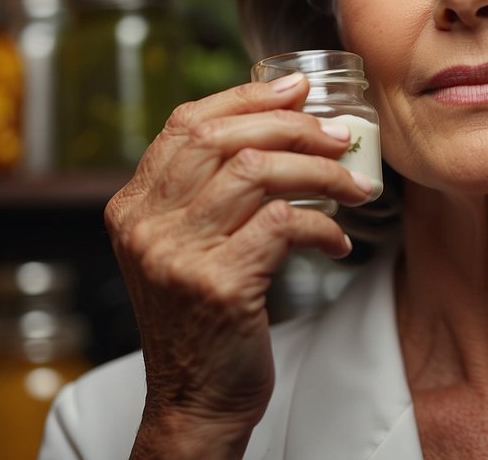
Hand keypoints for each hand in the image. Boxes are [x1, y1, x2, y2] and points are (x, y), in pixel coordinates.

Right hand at [103, 73, 377, 457]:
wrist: (195, 400)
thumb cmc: (206, 318)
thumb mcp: (188, 246)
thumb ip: (209, 192)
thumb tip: (279, 122)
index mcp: (133, 206)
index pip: (186, 124)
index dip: (246, 98)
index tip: (297, 88)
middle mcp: (145, 224)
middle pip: (223, 139)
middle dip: (292, 127)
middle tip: (340, 135)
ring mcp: (176, 254)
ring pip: (257, 173)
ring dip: (320, 172)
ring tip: (354, 186)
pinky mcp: (218, 284)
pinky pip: (284, 224)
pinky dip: (323, 225)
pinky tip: (338, 242)